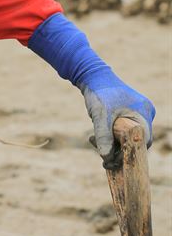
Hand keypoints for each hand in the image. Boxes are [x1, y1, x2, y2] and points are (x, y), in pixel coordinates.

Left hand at [27, 13, 155, 168]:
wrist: (90, 75)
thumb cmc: (98, 91)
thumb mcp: (99, 115)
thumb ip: (103, 136)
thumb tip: (107, 158)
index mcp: (144, 112)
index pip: (142, 141)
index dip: (129, 153)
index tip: (113, 161)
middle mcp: (145, 113)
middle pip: (136, 141)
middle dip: (117, 149)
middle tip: (100, 153)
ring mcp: (138, 113)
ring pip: (128, 138)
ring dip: (111, 143)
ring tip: (93, 139)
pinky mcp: (129, 114)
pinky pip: (124, 132)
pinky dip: (111, 136)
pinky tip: (96, 136)